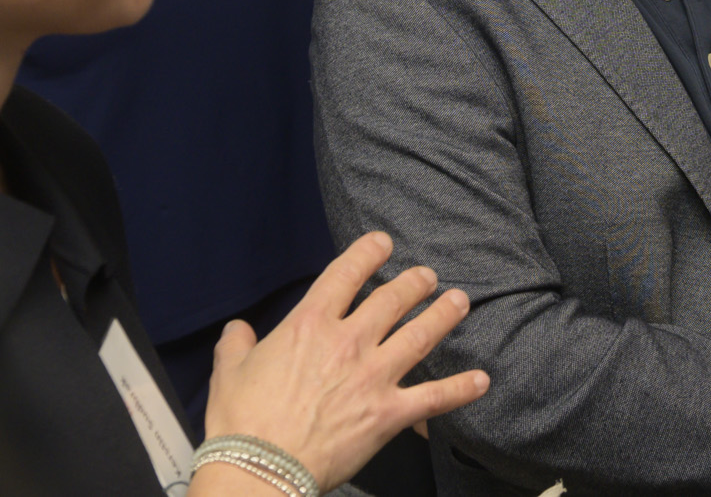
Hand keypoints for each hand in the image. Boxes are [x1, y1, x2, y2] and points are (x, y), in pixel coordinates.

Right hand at [200, 233, 489, 493]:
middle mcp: (348, 342)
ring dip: (443, 316)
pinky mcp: (389, 414)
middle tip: (427, 276)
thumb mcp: (228, 372)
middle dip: (415, 283)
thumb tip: (237, 330)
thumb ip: (236, 345)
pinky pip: (434, 398)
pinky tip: (482, 380)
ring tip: (459, 301)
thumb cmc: (242, 422)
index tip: (383, 243)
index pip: (345, 274)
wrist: (260, 469)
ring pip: (420, 336)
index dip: (368, 253)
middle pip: (393, 300)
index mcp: (310, 325)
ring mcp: (374, 377)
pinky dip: (461, 389)